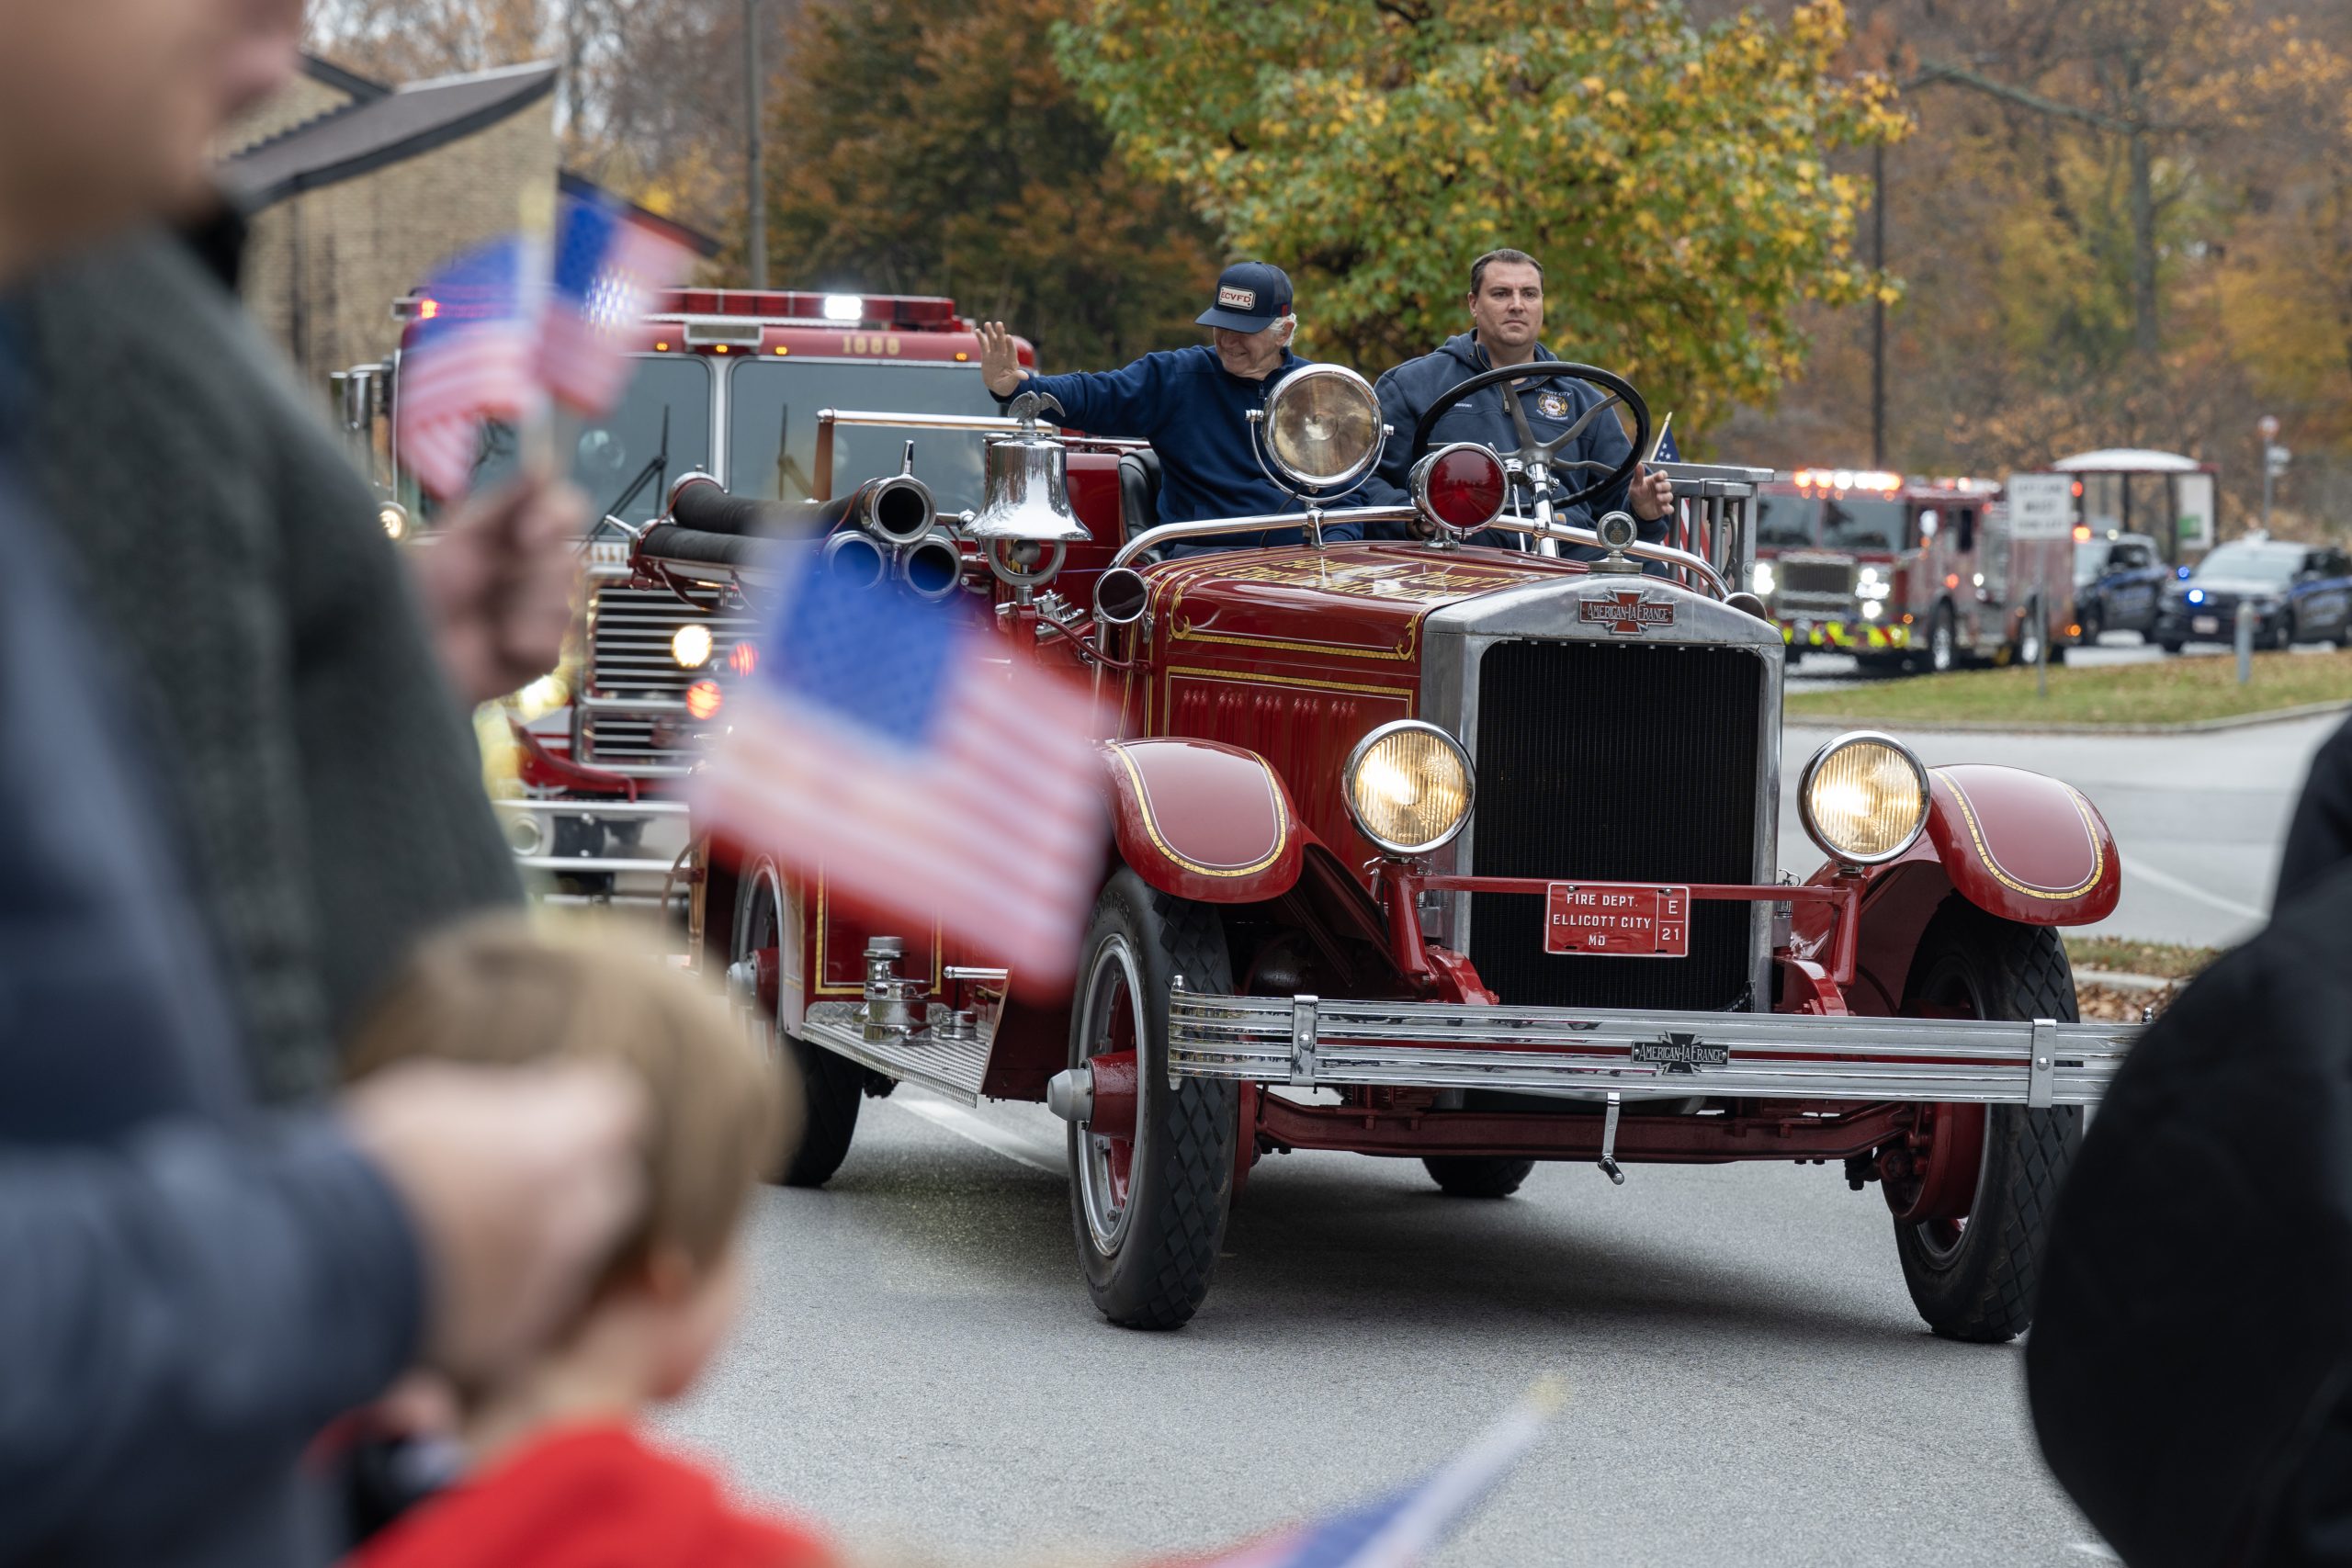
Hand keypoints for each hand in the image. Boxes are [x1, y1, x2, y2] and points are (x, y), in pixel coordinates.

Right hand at [342, 1060, 646, 1386]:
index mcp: (560, 1145)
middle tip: (518, 1176)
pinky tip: (452, 1280)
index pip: (617, 1108)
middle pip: (611, 1187)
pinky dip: (509, 1294)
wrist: (308, 1274)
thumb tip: (535, 1109)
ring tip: (469, 1232)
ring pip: (575, 1252)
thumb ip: (509, 1109)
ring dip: (542, 1241)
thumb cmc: (365, 1173)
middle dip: (577, 1181)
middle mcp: (572, 1217)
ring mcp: (550, 1283)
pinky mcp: (516, 1339)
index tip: (556, 1113)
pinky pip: (534, 1306)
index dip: (585, 1112)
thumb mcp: (439, 1101)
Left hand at [410, 470, 586, 704]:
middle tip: (489, 583)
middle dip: (529, 572)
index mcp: (517, 537)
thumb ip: (507, 501)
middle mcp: (534, 572)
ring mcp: (540, 614)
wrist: (406, 651)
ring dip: (518, 609)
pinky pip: (551, 642)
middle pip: (569, 558)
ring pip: (562, 601)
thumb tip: (545, 467)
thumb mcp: (462, 534)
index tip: (529, 532)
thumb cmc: (419, 592)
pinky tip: (494, 644)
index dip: (558, 518)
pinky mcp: (541, 654)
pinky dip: (519, 641)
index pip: (566, 512)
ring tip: (484, 619)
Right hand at [976, 321, 1026, 398]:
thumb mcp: (1012, 383)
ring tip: (988, 324)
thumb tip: (1026, 376)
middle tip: (999, 324)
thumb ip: (1017, 377)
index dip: (1010, 344)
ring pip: (993, 342)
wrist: (997, 387)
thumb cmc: (1007, 386)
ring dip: (990, 333)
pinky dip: (981, 338)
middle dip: (1000, 334)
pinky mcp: (987, 356)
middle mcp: (1003, 356)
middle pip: (1002, 343)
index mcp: (1011, 361)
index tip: (1008, 337)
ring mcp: (995, 355)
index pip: (1011, 351)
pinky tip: (977, 331)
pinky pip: (984, 346)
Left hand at [1628, 463, 1672, 522]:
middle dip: (1664, 486)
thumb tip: (1639, 464)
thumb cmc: (1637, 494)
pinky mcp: (1663, 508)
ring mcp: (1663, 498)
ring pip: (1669, 496)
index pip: (1662, 475)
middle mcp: (1660, 489)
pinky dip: (1668, 509)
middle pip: (1667, 485)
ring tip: (1658, 498)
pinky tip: (1662, 508)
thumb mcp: (1635, 484)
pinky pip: (1670, 508)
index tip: (1659, 476)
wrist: (1636, 509)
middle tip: (1657, 488)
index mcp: (1654, 481)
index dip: (1662, 475)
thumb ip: (1638, 474)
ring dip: (1665, 497)